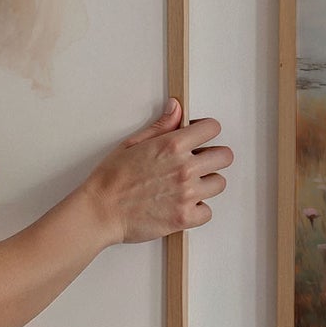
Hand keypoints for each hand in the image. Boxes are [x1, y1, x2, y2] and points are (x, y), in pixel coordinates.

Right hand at [81, 101, 231, 245]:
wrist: (101, 210)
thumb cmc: (111, 178)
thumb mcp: (132, 143)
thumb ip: (161, 126)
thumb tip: (176, 108)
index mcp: (172, 145)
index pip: (212, 128)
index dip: (206, 131)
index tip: (200, 137)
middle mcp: (184, 168)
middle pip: (224, 156)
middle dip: (212, 157)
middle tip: (197, 162)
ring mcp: (187, 194)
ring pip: (219, 183)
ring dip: (206, 183)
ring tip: (186, 185)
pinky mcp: (185, 217)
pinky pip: (208, 211)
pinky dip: (197, 209)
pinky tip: (181, 204)